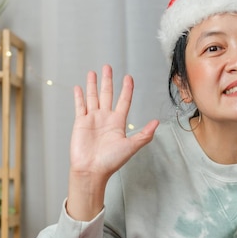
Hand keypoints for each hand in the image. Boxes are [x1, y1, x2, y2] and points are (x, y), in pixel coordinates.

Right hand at [67, 65, 158, 219]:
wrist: (91, 170)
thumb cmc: (111, 161)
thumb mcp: (131, 146)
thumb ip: (144, 134)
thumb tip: (157, 122)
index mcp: (118, 122)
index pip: (124, 101)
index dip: (127, 89)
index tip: (128, 77)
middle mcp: (105, 118)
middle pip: (107, 94)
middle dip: (108, 81)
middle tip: (108, 67)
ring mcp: (92, 119)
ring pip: (93, 97)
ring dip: (93, 85)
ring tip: (93, 72)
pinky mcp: (80, 123)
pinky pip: (80, 106)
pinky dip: (79, 96)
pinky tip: (79, 87)